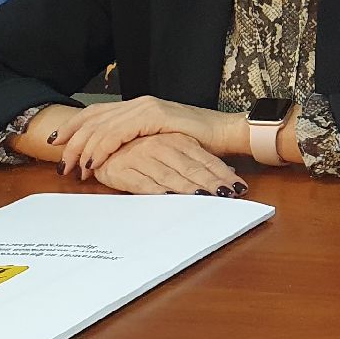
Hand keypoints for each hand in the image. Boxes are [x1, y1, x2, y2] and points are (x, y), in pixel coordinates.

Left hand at [53, 96, 242, 179]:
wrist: (225, 133)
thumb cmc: (198, 141)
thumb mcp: (159, 140)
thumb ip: (137, 141)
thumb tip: (112, 156)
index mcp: (138, 107)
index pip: (96, 112)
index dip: (73, 126)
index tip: (57, 144)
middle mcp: (139, 103)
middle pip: (93, 118)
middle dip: (72, 142)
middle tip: (62, 165)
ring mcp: (146, 108)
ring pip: (101, 126)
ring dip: (83, 149)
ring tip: (75, 169)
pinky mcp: (154, 116)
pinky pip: (117, 133)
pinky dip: (101, 148)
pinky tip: (93, 161)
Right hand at [89, 132, 247, 196]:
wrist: (102, 143)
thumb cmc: (143, 148)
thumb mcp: (175, 148)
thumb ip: (198, 160)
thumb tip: (228, 172)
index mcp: (178, 140)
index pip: (205, 159)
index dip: (222, 174)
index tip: (238, 187)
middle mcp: (162, 146)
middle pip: (192, 169)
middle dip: (212, 183)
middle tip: (228, 196)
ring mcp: (142, 157)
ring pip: (170, 176)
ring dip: (189, 188)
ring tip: (206, 198)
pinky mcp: (123, 170)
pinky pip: (143, 183)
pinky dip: (158, 191)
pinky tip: (170, 198)